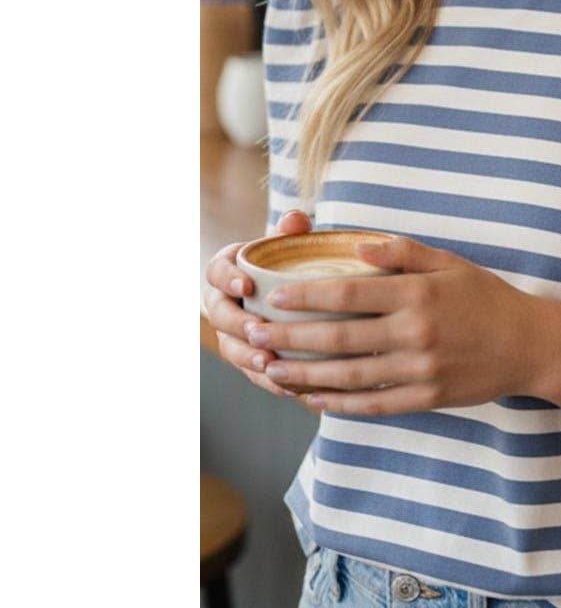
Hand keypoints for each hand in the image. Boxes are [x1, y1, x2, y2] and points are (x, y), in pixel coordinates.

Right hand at [203, 209, 312, 399]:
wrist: (291, 292)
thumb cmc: (286, 261)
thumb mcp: (286, 244)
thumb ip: (289, 232)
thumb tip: (296, 218)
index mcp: (227, 269)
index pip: (217, 271)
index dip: (228, 278)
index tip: (246, 284)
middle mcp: (222, 302)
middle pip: (219, 315)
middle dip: (236, 324)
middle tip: (258, 330)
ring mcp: (231, 333)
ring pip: (231, 348)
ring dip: (247, 358)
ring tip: (268, 364)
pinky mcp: (247, 357)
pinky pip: (251, 373)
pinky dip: (268, 381)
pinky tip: (289, 389)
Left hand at [239, 235, 560, 415]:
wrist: (529, 344)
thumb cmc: (486, 297)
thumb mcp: (450, 263)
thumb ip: (404, 253)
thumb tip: (360, 246)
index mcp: (417, 294)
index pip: (349, 293)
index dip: (307, 296)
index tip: (275, 297)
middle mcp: (415, 332)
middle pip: (339, 338)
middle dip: (290, 337)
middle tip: (254, 335)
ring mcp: (420, 369)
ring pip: (349, 376)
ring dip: (304, 374)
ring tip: (271, 369)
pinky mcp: (427, 397)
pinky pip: (374, 405)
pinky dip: (340, 404)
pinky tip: (313, 399)